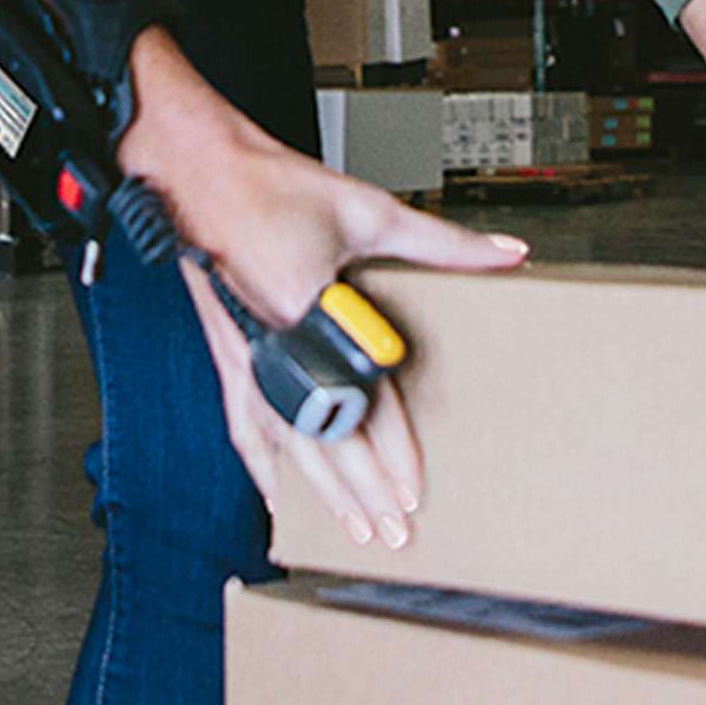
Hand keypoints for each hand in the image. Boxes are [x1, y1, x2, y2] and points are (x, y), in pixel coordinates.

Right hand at [117, 35, 524, 549]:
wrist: (198, 172)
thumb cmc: (273, 186)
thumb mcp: (368, 210)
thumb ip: (442, 242)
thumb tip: (506, 250)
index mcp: (306, 307)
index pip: (360, 396)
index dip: (391, 447)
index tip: (414, 488)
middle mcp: (271, 343)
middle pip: (321, 437)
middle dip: (360, 491)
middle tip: (393, 532)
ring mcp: (243, 355)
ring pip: (284, 444)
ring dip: (319, 491)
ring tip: (353, 529)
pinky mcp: (227, 356)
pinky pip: (245, 428)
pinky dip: (265, 468)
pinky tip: (279, 498)